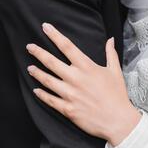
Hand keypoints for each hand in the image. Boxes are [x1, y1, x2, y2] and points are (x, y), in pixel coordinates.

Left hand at [26, 23, 141, 145]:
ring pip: (47, 80)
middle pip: (51, 62)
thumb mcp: (115, 71)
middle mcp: (75, 78)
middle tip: (29, 46)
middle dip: (38, 52)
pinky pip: (50, 100)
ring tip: (30, 68)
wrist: (118, 121)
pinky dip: (41, 94)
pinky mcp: (67, 109)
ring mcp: (69, 94)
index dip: (54, 35)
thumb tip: (110, 39)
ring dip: (37, 73)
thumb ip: (110, 53)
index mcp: (86, 67)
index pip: (67, 46)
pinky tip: (35, 90)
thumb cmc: (117, 95)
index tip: (45, 27)